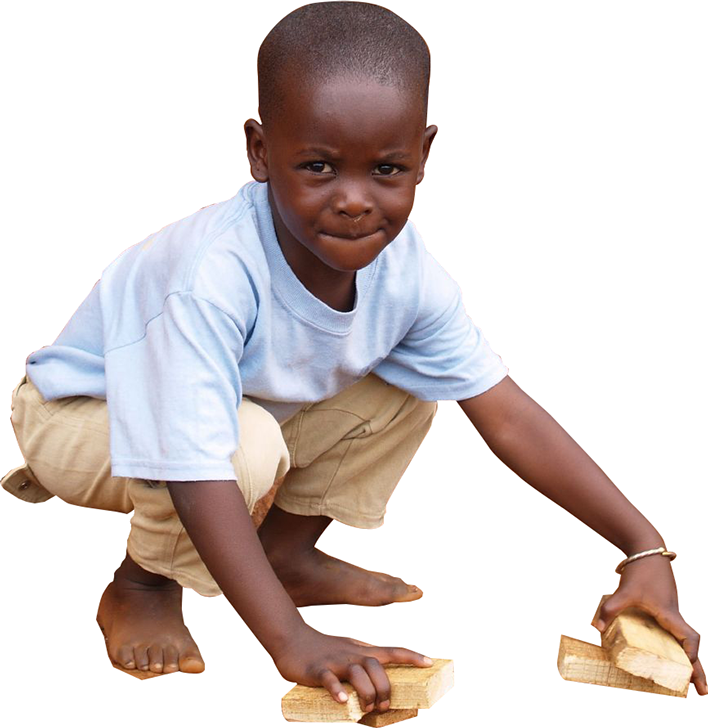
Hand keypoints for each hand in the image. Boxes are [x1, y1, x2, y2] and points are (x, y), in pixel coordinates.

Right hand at [272, 625, 432, 711]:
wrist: (291, 639)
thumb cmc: (322, 649)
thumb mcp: (347, 650)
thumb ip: (361, 663)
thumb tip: (377, 685)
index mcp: (360, 651)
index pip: (391, 650)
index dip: (411, 656)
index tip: (430, 662)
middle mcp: (351, 654)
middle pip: (376, 665)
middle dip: (385, 687)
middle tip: (384, 706)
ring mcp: (334, 662)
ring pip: (357, 672)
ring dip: (367, 691)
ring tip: (367, 708)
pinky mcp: (317, 670)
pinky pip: (329, 680)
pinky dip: (337, 690)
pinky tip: (343, 702)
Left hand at [591, 555, 706, 695]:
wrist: (646, 549)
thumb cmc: (641, 570)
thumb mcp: (624, 591)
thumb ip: (610, 609)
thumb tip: (598, 629)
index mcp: (670, 614)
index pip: (689, 639)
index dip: (690, 654)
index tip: (687, 668)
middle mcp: (674, 615)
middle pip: (692, 646)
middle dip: (697, 669)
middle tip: (702, 692)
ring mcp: (670, 611)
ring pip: (684, 639)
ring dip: (688, 658)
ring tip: (687, 679)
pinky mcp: (663, 606)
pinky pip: (674, 631)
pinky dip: (676, 645)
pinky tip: (667, 652)